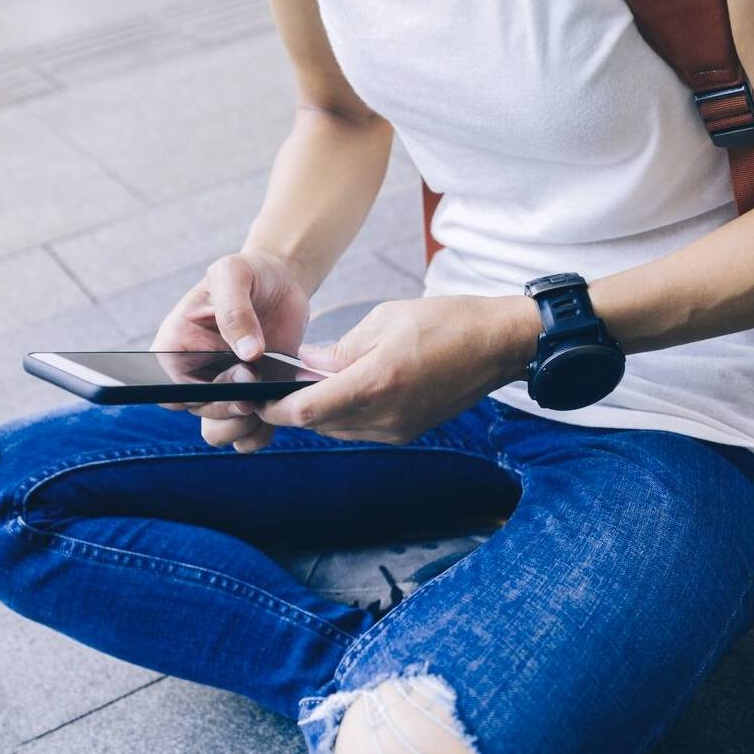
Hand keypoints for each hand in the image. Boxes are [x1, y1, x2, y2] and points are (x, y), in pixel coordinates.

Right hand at [152, 248, 311, 451]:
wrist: (280, 282)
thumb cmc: (248, 273)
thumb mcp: (235, 274)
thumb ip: (235, 310)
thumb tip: (248, 354)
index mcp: (176, 347)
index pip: (167, 390)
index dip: (193, 395)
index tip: (229, 379)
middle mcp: (195, 375)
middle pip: (199, 414)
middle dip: (228, 408)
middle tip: (256, 383)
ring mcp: (223, 391)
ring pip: (220, 432)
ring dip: (243, 427)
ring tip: (267, 401)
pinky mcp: (253, 400)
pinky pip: (249, 434)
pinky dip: (264, 431)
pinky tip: (281, 407)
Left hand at [257, 295, 537, 444]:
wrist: (499, 345)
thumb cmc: (446, 322)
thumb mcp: (384, 321)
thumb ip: (339, 350)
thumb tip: (305, 367)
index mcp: (377, 382)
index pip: (307, 410)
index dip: (274, 407)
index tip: (254, 395)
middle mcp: (387, 416)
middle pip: (318, 423)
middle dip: (293, 406)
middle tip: (274, 384)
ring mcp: (399, 429)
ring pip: (338, 428)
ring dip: (319, 410)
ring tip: (308, 383)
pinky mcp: (408, 432)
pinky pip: (361, 428)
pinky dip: (344, 412)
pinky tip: (343, 388)